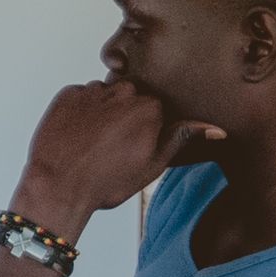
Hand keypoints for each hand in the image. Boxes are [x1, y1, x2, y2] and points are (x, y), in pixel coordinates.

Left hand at [12, 80, 220, 229]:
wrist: (59, 185)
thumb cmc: (106, 181)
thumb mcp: (152, 165)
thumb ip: (182, 139)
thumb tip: (216, 129)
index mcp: (149, 107)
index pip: (155, 108)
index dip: (146, 129)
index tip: (134, 146)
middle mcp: (123, 91)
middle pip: (130, 98)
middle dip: (125, 116)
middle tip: (113, 146)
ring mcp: (92, 90)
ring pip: (105, 97)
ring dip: (102, 112)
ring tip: (92, 142)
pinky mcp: (67, 94)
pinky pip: (80, 98)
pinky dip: (79, 112)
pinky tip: (76, 135)